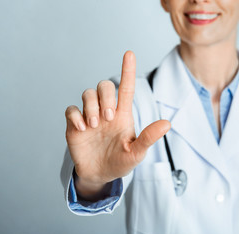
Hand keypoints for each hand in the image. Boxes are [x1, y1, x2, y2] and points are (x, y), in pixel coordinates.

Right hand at [65, 51, 170, 197]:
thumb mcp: (137, 153)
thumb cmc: (121, 162)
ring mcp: (90, 117)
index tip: (129, 54)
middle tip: (108, 118)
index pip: (126, 88)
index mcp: (123, 115)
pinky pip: (71, 110)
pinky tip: (83, 129)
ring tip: (95, 125)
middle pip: (104, 86)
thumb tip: (168, 123)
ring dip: (91, 106)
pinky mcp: (75, 125)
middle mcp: (106, 111)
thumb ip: (148, 138)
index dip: (128, 71)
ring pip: (87, 93)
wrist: (100, 175)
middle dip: (105, 96)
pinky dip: (75, 116)